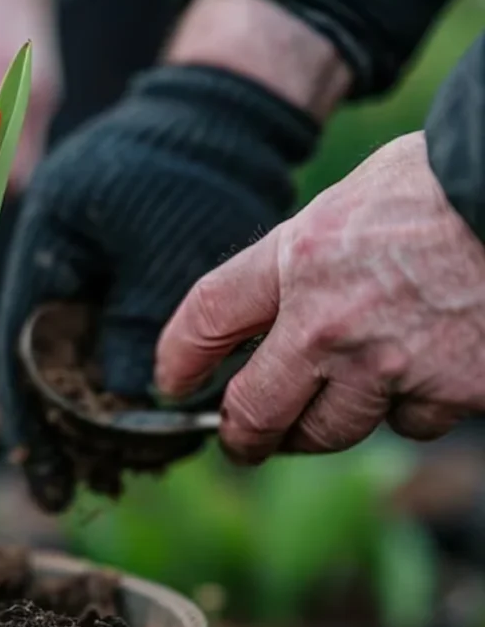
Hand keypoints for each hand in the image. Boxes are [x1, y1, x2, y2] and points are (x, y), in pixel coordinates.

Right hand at [0, 65, 317, 507]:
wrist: (227, 125)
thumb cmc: (191, 172)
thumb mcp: (162, 247)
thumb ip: (136, 321)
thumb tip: (130, 400)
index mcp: (44, 247)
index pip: (20, 345)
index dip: (31, 415)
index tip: (48, 472)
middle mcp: (56, 270)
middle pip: (46, 365)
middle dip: (67, 429)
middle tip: (87, 485)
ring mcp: (89, 279)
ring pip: (83, 364)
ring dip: (100, 419)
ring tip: (124, 473)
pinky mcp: (123, 288)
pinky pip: (115, 352)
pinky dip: (130, 393)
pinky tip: (154, 433)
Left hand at [156, 131, 484, 463]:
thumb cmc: (442, 185)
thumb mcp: (349, 202)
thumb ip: (303, 258)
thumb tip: (272, 304)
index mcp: (298, 259)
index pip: (206, 316)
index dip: (177, 357)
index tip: (171, 382)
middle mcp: (330, 322)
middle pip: (254, 411)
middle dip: (242, 436)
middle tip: (241, 441)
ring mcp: (391, 365)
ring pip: (330, 430)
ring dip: (324, 425)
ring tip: (329, 408)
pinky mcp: (454, 392)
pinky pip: (410, 423)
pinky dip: (409, 408)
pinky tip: (425, 373)